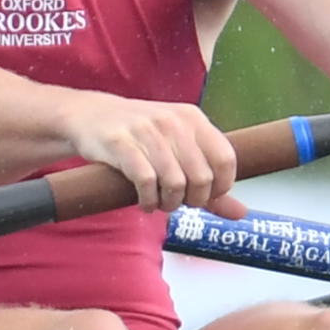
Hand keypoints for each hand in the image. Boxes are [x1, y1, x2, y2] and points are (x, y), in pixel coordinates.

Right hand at [63, 93, 242, 213]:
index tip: (204, 196)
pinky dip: (148, 201)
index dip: (220, 187)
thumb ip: (209, 181)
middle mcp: (172, 122)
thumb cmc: (139, 137)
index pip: (225, 159)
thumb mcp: (177, 148)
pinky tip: (144, 203)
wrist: (88, 115)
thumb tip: (240, 214)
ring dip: (169, 203)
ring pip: (174, 182)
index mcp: (192, 118)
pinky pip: (145, 181)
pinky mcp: (119, 143)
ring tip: (160, 204)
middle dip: (192, 200)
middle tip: (179, 203)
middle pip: (201, 176)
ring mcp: (145, 131)